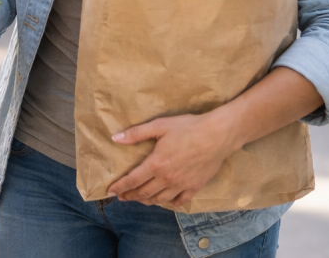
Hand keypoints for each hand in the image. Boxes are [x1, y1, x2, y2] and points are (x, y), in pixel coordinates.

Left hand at [107, 112, 238, 206]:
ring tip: (139, 199)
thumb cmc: (188, 127)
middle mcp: (167, 179)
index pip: (132, 180)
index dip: (120, 186)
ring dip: (146, 201)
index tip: (111, 191)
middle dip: (130, 196)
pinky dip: (170, 202)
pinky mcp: (195, 187)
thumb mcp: (159, 125)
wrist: (217, 135)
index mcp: (156, 164)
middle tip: (122, 197)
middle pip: (144, 193)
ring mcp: (181, 185)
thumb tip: (115, 138)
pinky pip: (180, 200)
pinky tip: (165, 200)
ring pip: (160, 199)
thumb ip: (136, 134)